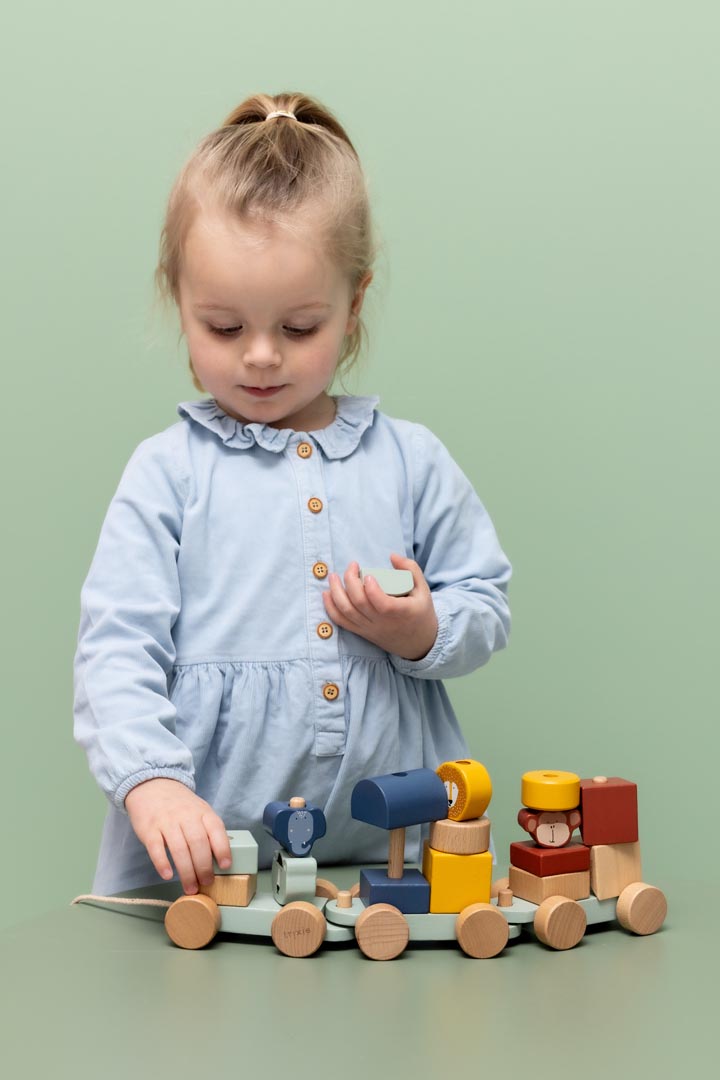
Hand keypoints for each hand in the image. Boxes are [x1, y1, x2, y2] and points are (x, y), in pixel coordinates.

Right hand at [125, 778, 231, 893]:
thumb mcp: (199, 811)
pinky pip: (156, 848)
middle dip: (204, 867)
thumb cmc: (180, 805)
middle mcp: (186, 816)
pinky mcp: (149, 829)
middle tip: (206, 883)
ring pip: (179, 849)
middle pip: (198, 843)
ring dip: (186, 872)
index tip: (226, 866)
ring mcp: (167, 822)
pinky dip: (162, 863)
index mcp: (202, 812)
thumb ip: (208, 830)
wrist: (152, 786)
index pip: (216, 830)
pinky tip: (168, 875)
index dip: (222, 848)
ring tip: (190, 888)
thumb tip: (220, 859)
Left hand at [322, 553, 437, 660]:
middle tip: (352, 566)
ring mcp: (370, 629)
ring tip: (333, 577)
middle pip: (359, 604)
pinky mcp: (362, 633)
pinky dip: (331, 608)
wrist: (418, 643)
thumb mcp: (423, 590)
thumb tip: (392, 556)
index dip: (371, 589)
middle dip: (350, 582)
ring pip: (347, 613)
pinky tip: (326, 594)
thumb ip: (411, 569)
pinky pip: (342, 622)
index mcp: (400, 613)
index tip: (368, 574)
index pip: (382, 604)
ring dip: (335, 593)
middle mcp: (382, 623)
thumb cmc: (421, 613)